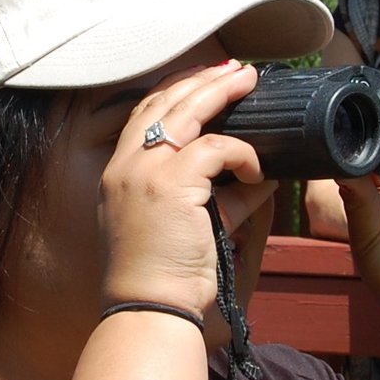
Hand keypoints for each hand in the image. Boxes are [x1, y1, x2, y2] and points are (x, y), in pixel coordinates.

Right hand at [98, 61, 273, 318]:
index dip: (175, 90)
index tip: (205, 80)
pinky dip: (243, 154)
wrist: (150, 309)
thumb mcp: (189, 226)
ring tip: (249, 82)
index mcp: (119, 174)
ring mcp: (144, 171)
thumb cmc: (166, 278)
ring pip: (186, 111)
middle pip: (163, 102)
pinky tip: (257, 170)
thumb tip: (260, 177)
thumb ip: (220, 198)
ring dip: (222, 92)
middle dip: (201, 79)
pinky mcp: (171, 184)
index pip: (144, 115)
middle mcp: (125, 166)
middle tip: (236, 70)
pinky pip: (216, 148)